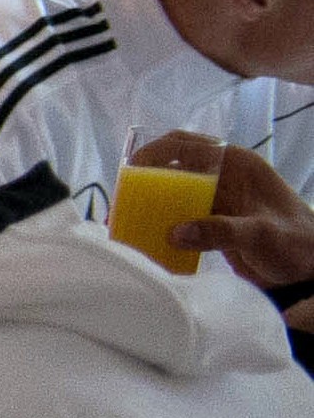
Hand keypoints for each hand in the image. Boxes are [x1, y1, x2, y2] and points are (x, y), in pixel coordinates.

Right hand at [137, 133, 313, 288]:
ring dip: (150, 201)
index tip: (129, 173)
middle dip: (144, 177)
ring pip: (173, 189)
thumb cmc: (297, 245)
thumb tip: (175, 232)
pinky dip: (160, 222)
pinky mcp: (212, 221)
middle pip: (173, 163)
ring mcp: (218, 198)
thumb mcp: (261, 236)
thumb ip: (221, 231)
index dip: (154, 153)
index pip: (187, 145)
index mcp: (238, 164)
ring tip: (125, 220)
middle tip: (123, 199)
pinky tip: (146, 236)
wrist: (311, 272)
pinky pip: (179, 214)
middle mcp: (224, 176)